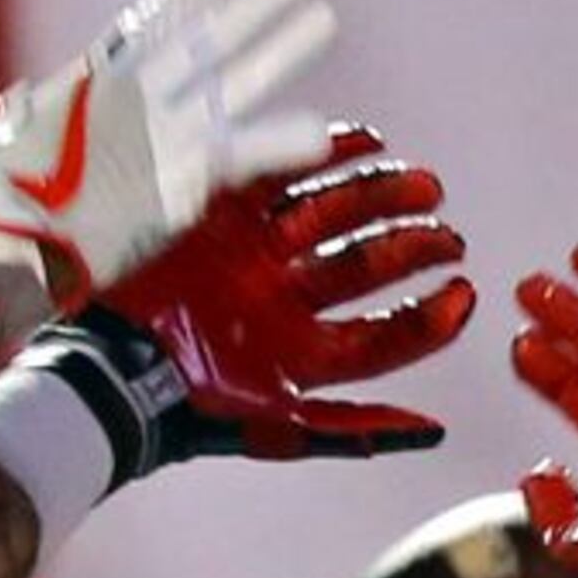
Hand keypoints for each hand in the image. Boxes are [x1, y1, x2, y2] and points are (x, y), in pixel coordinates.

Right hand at [0, 0, 339, 307]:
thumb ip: (7, 127)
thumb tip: (15, 108)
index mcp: (78, 91)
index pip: (140, 33)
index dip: (178, 3)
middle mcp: (126, 99)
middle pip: (204, 41)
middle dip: (253, 8)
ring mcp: (156, 134)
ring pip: (235, 80)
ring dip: (283, 47)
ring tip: (323, 17)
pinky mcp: (177, 179)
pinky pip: (242, 156)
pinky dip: (280, 143)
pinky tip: (320, 132)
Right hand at [87, 124, 476, 468]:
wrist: (114, 370)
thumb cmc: (193, 411)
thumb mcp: (280, 429)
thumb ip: (353, 428)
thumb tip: (436, 433)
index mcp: (303, 353)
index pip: (385, 333)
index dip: (430, 317)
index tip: (463, 293)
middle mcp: (286, 300)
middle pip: (367, 264)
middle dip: (412, 247)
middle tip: (446, 233)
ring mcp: (257, 254)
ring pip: (336, 214)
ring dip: (383, 196)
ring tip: (423, 186)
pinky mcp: (225, 215)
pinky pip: (283, 173)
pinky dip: (327, 155)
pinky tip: (370, 144)